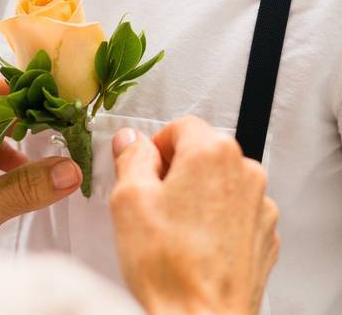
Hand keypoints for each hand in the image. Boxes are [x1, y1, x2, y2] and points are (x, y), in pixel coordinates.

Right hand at [110, 116, 278, 314]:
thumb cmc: (170, 269)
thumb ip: (131, 157)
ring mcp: (260, 206)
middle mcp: (244, 172)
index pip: (180, 125)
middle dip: (177, 170)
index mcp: (212, 153)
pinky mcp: (265, 235)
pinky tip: (195, 245)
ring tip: (174, 230)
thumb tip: (131, 141)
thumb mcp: (129, 199)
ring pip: (220, 182)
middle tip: (154, 202)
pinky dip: (217, 221)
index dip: (156, 146)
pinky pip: (236, 212)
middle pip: (203, 152)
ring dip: (198, 196)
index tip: (145, 168)